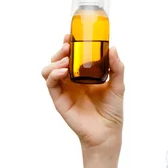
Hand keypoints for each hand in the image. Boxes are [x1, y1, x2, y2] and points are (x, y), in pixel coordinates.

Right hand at [41, 34, 124, 151]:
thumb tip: (113, 49)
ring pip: (49, 69)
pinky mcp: (59, 99)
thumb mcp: (118, 86)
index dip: (69, 44)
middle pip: (58, 59)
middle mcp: (72, 81)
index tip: (71, 35)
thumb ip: (117, 68)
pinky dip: (53, 74)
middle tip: (68, 45)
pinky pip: (50, 83)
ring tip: (66, 60)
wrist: (107, 132)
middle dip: (61, 50)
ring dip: (55, 61)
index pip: (73, 56)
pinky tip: (63, 72)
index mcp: (84, 75)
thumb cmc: (112, 111)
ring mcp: (64, 89)